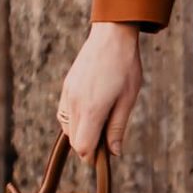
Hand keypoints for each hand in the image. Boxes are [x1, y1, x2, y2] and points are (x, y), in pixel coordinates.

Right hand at [56, 21, 143, 160]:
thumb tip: (113, 153)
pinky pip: (65, 114)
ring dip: (82, 132)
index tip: (106, 154)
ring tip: (103, 119)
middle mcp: (74, 104)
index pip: (83, 147)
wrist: (111, 36)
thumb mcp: (127, 99)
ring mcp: (67, 95)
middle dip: (89, 145)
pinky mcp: (66, 88)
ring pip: (68, 128)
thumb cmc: (125, 67)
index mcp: (91, 109)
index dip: (93, 156)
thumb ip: (117, 128)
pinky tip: (92, 111)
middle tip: (108, 135)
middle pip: (74, 140)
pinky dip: (75, 120)